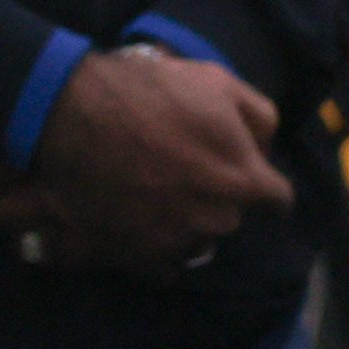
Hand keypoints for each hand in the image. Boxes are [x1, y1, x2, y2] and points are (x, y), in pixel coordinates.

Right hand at [27, 44, 288, 281]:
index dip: (262, 185)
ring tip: (158, 198)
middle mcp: (219, 218)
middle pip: (231, 217)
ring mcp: (179, 241)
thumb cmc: (147, 93)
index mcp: (244, 179)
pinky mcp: (140, 256)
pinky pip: (165, 267)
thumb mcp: (215, 81)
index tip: (245, 178)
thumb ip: (258, 116)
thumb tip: (266, 148)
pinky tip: (142, 224)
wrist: (72, 113)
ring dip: (188, 224)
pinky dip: (159, 249)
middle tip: (185, 174)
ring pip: (199, 240)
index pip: (277, 199)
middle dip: (217, 198)